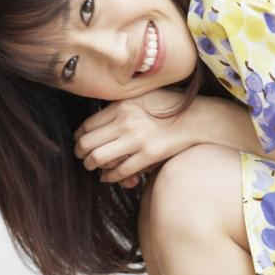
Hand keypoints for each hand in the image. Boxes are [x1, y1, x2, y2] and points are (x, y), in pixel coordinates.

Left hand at [73, 88, 199, 186]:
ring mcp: (136, 140)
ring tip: (93, 166)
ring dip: (91, 165)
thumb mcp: (141, 97)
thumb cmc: (169, 106)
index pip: (88, 125)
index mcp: (122, 106)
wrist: (196, 117)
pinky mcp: (148, 155)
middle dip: (80, 153)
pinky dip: (109, 177)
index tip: (79, 142)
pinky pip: (120, 171)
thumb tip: (99, 123)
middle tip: (82, 157)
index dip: (79, 137)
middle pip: (87, 143)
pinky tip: (108, 177)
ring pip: (99, 158)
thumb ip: (120, 107)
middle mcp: (126, 122)